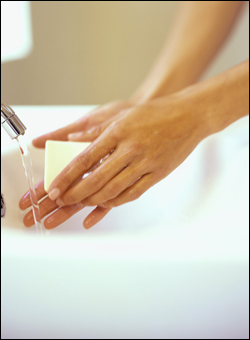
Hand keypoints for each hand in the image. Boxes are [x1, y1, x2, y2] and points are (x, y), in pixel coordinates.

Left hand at [19, 91, 205, 228]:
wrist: (188, 116)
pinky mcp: (158, 173)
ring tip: (80, 204)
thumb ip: (96, 130)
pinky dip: (118, 201)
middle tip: (61, 201)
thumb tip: (72, 139)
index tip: (54, 187)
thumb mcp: (122, 115)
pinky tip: (106, 203)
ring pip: (114, 189)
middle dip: (75, 193)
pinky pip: (135, 192)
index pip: (85, 158)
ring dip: (94, 200)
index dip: (67, 175)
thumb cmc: (155, 114)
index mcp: (118, 132)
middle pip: (97, 178)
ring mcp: (145, 162)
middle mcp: (130, 148)